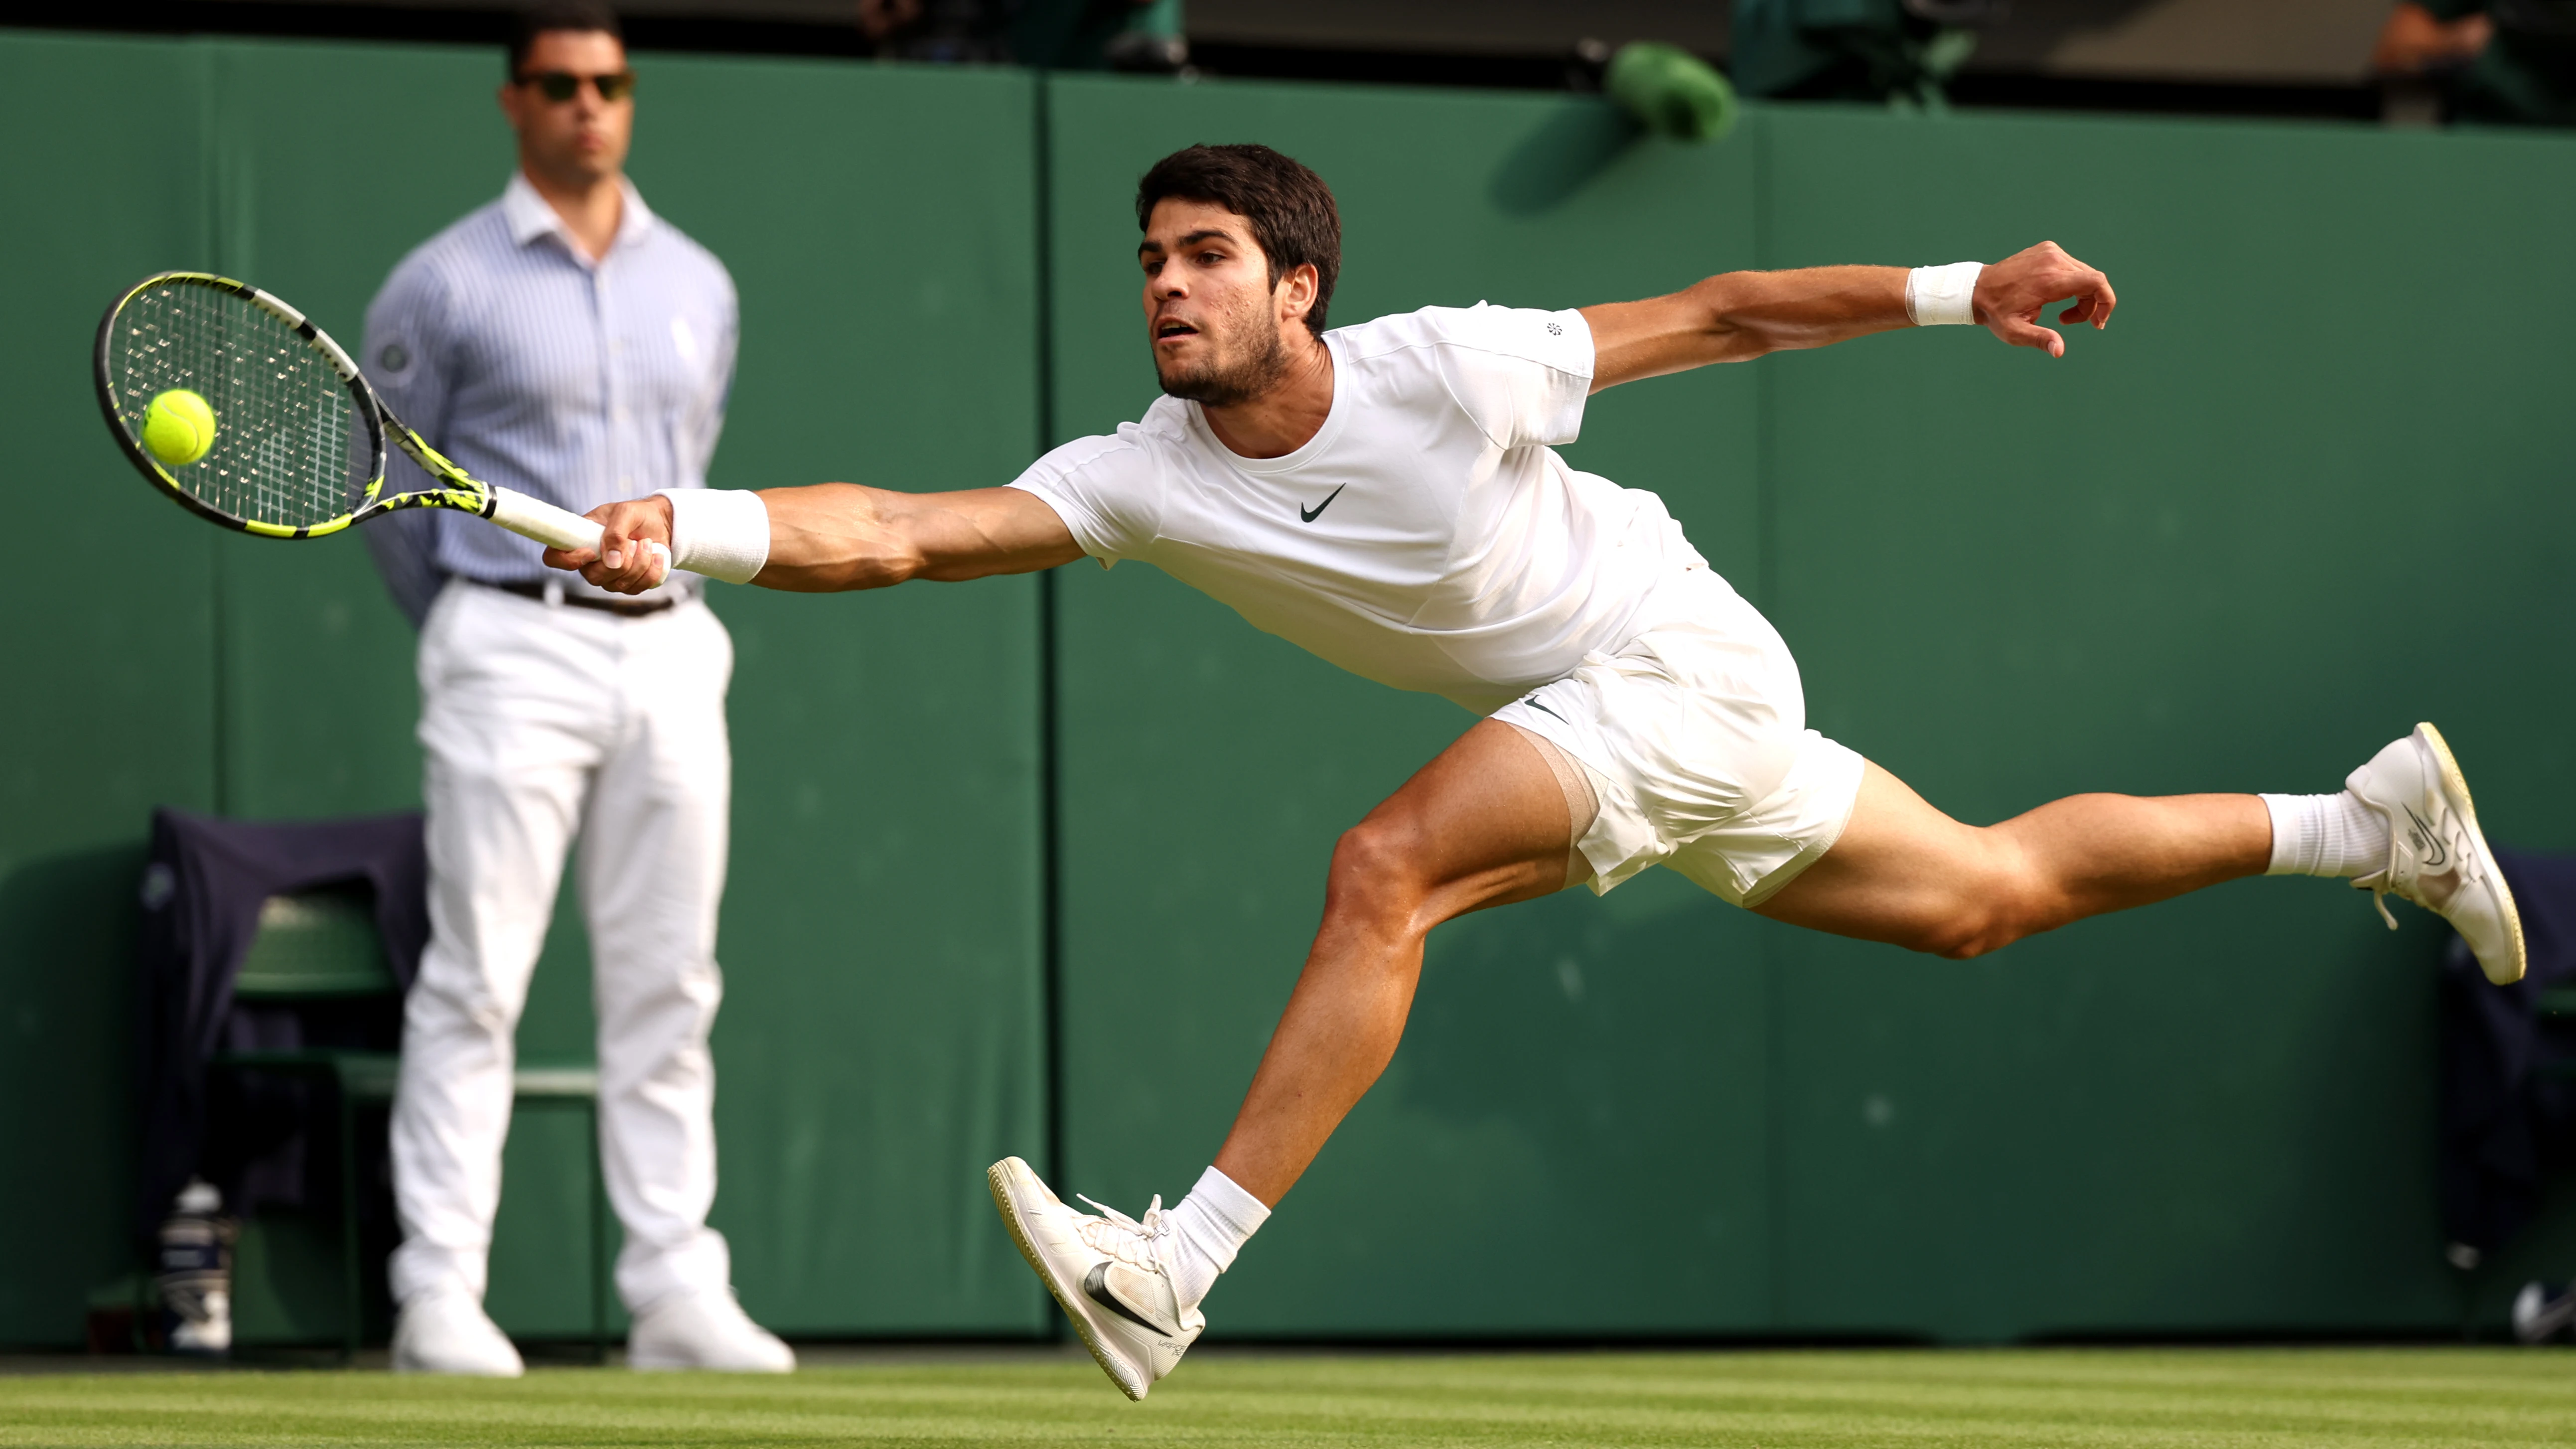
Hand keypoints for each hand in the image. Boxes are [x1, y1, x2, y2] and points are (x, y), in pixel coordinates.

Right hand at [544, 495, 673, 594]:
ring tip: (647, 543)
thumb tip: (612, 561)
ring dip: (640, 563)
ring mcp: (608, 576)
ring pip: (618, 584)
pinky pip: (637, 588)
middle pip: (594, 577)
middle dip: (621, 562)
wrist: (660, 523)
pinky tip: (657, 556)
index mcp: (579, 540)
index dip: (567, 560)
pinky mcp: (628, 584)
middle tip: (635, 541)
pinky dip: (651, 572)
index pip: (554, 558)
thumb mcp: (625, 513)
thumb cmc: (636, 515)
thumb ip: (615, 533)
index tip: (591, 552)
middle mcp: (590, 563)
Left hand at [1974, 241, 2116, 357]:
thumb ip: (2039, 339)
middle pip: (2093, 281)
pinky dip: (2072, 284)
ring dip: (2082, 296)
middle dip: (2091, 305)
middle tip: (2071, 323)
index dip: (2106, 302)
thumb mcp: (2015, 332)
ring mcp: (2051, 251)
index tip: (2098, 322)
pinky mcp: (2048, 249)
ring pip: (2084, 274)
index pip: (2096, 282)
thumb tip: (2059, 350)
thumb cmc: (1995, 312)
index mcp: (2049, 280)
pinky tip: (2055, 298)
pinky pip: (2072, 267)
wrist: (1977, 289)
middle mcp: (2053, 260)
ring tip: (2062, 316)